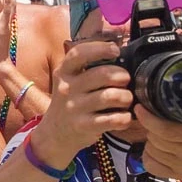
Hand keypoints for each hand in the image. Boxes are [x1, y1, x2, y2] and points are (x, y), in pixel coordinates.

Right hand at [32, 40, 134, 163]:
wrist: (55, 133)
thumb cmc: (70, 101)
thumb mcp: (69, 80)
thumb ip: (87, 66)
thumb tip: (116, 49)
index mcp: (64, 72)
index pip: (79, 53)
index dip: (100, 48)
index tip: (115, 50)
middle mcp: (67, 88)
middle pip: (103, 74)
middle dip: (122, 76)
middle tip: (125, 80)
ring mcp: (74, 108)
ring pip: (112, 96)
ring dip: (126, 97)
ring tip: (126, 100)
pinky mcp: (84, 126)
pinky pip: (115, 119)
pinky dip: (125, 118)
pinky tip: (123, 117)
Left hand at [135, 105, 181, 180]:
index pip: (166, 129)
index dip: (149, 118)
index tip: (140, 107)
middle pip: (156, 139)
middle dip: (150, 126)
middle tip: (152, 117)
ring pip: (151, 151)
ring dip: (150, 139)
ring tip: (159, 132)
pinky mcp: (178, 176)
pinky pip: (151, 165)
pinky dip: (149, 155)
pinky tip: (157, 147)